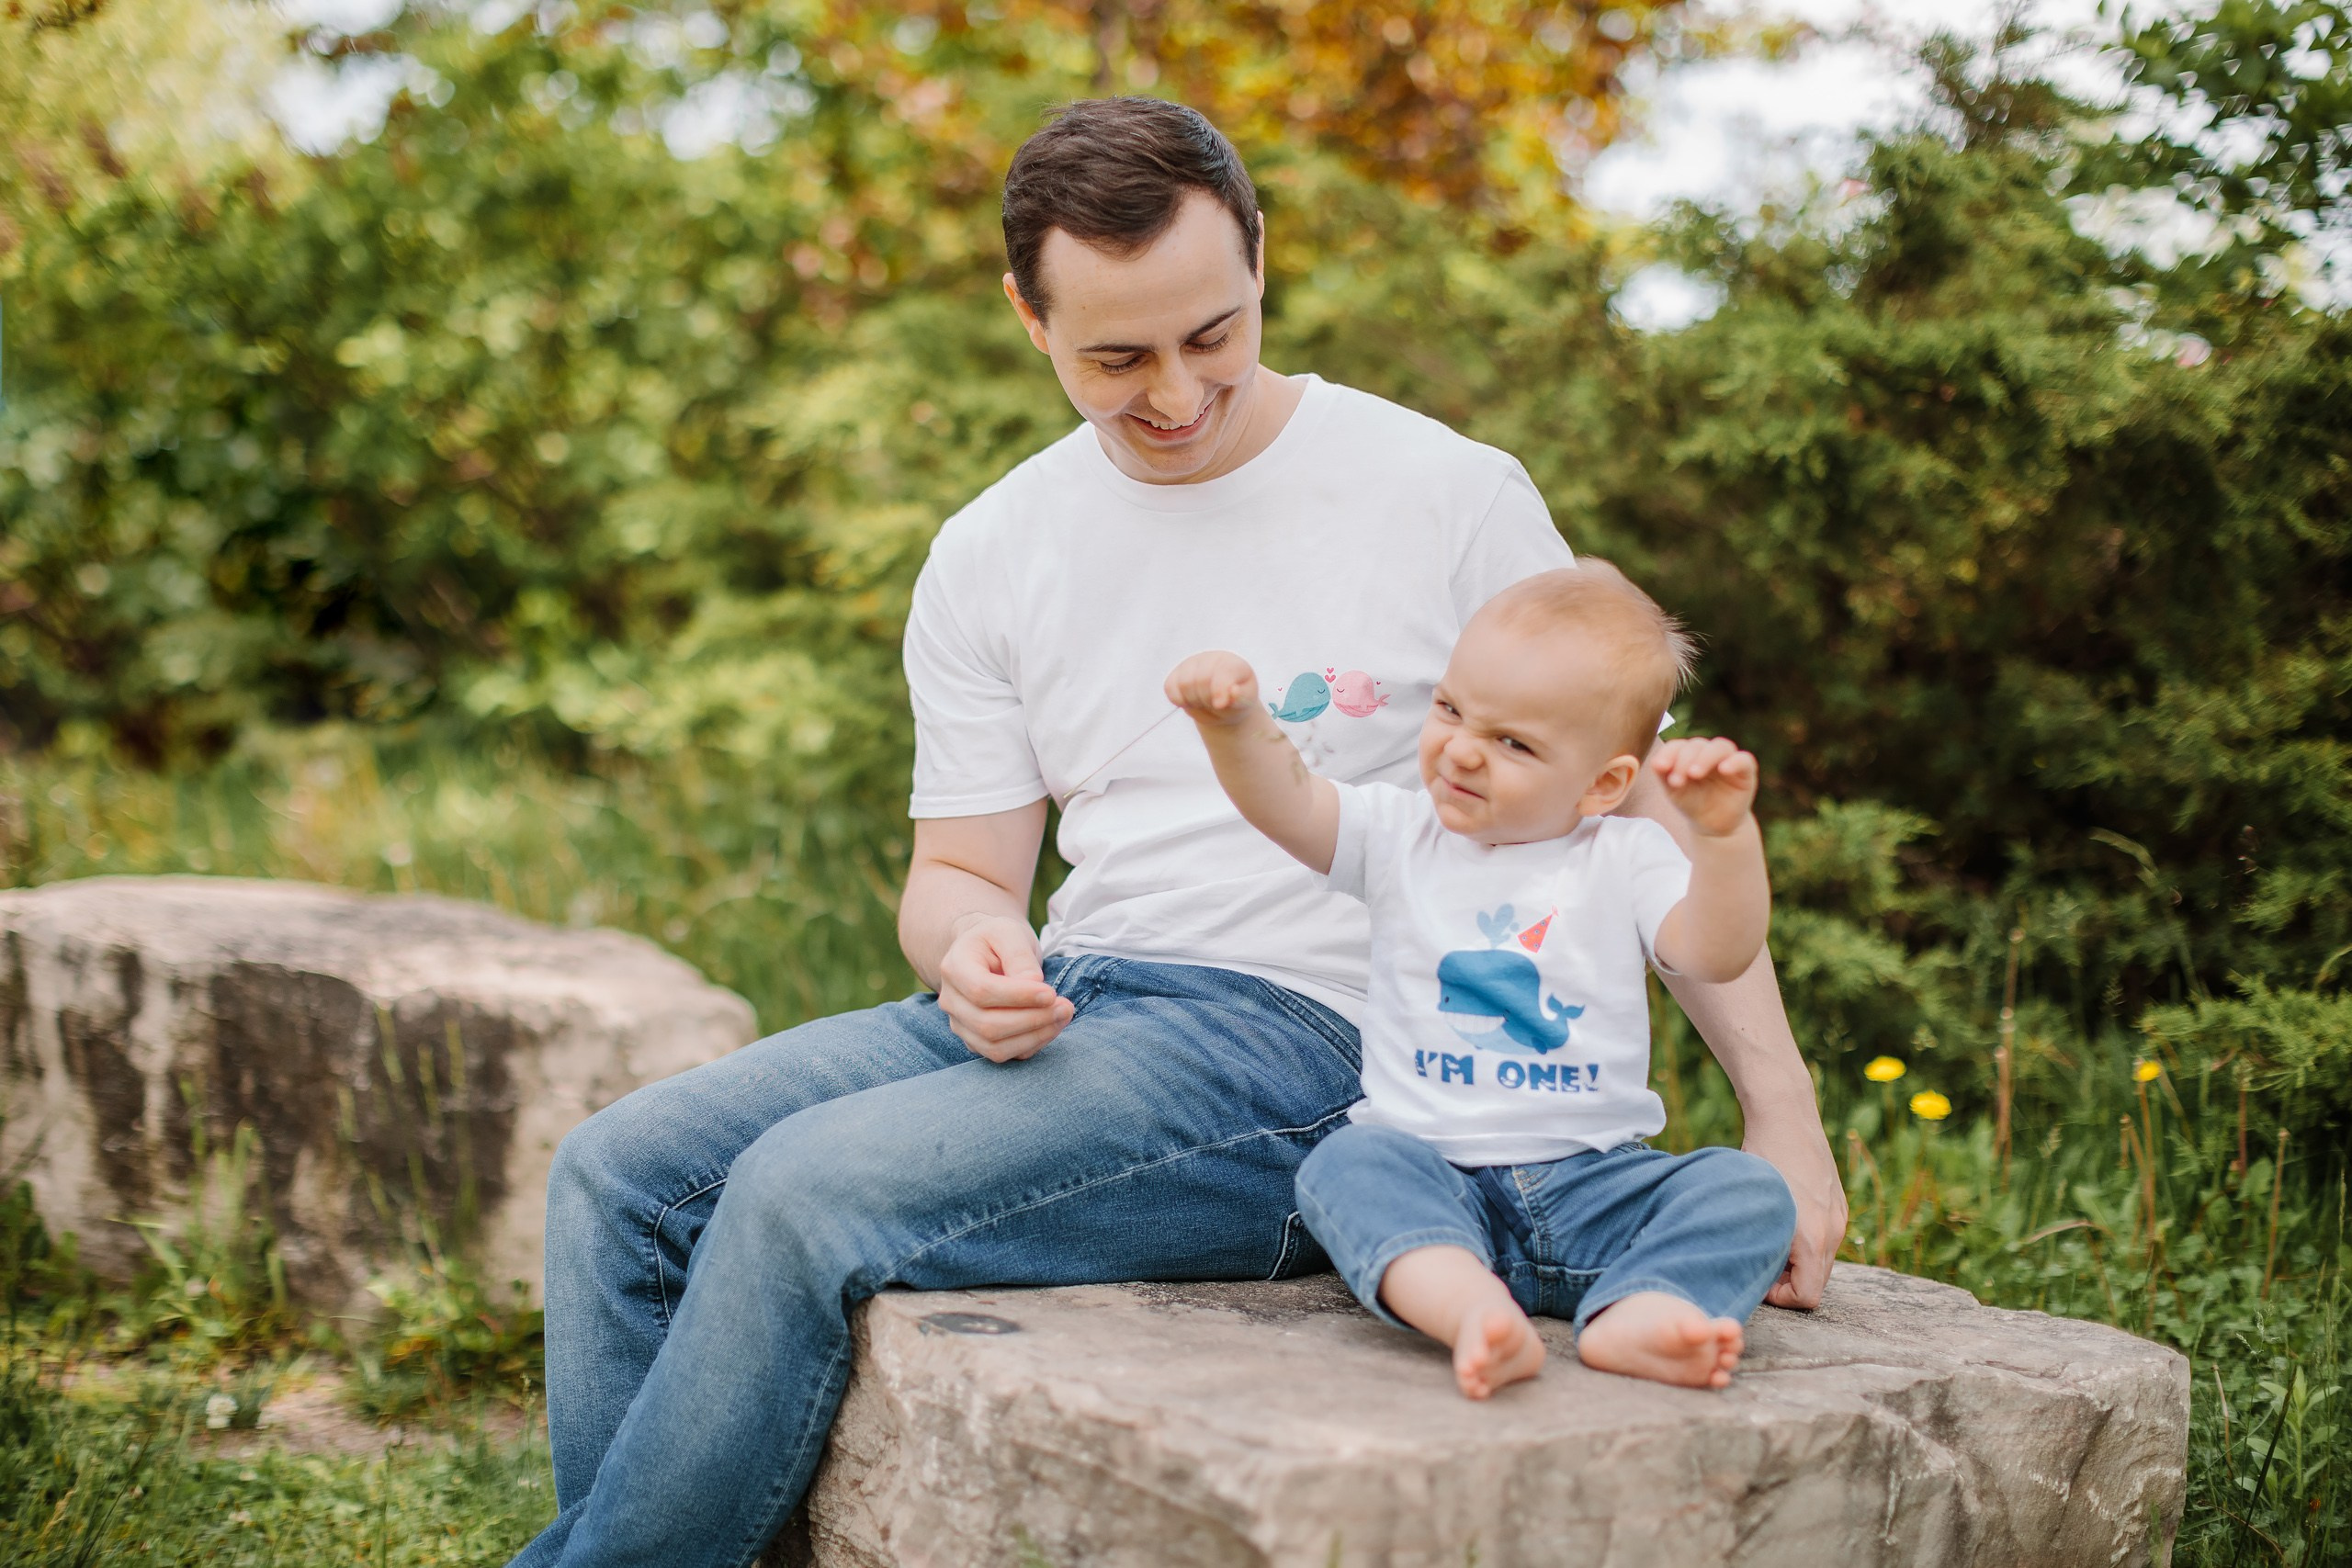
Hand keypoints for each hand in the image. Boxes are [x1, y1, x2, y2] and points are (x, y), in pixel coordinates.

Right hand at [935, 914, 1071, 1061]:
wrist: (986, 952)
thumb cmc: (998, 939)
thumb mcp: (1010, 933)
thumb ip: (1020, 956)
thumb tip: (1034, 986)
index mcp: (954, 968)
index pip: (981, 991)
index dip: (1019, 997)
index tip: (1051, 993)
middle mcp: (951, 1001)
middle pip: (988, 1024)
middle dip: (1033, 1019)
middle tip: (1066, 1006)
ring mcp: (960, 1025)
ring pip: (994, 1047)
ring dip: (1035, 1036)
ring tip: (1063, 1016)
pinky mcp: (976, 1041)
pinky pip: (1003, 1054)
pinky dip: (1031, 1045)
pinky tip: (1051, 1026)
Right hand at [1164, 651, 1260, 726]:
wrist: (1223, 702)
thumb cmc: (1236, 700)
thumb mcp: (1245, 702)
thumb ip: (1240, 698)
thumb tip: (1233, 691)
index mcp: (1231, 663)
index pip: (1222, 673)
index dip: (1219, 690)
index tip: (1220, 704)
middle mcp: (1210, 658)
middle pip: (1200, 680)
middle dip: (1207, 699)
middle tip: (1215, 705)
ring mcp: (1191, 664)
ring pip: (1184, 684)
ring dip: (1194, 701)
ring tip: (1204, 703)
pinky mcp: (1176, 674)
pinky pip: (1170, 688)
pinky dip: (1179, 700)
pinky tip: (1190, 702)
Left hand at [1649, 737, 1758, 837]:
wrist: (1714, 826)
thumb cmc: (1693, 804)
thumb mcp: (1674, 792)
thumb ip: (1665, 775)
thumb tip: (1655, 763)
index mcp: (1689, 754)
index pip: (1678, 745)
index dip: (1669, 753)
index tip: (1660, 768)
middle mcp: (1708, 752)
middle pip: (1697, 745)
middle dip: (1684, 760)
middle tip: (1677, 780)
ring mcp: (1728, 759)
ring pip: (1720, 746)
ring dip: (1706, 757)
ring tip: (1694, 773)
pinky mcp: (1746, 771)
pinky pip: (1744, 759)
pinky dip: (1734, 761)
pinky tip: (1724, 769)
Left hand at [1744, 1118, 1848, 1308]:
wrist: (1786, 1115)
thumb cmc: (1760, 1157)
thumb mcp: (1750, 1207)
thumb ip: (1756, 1246)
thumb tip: (1747, 1272)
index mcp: (1813, 1238)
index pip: (1806, 1297)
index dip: (1779, 1297)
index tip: (1756, 1275)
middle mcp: (1833, 1231)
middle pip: (1816, 1282)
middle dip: (1786, 1280)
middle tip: (1755, 1258)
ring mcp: (1839, 1217)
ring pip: (1820, 1261)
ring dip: (1795, 1261)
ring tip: (1764, 1238)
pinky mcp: (1837, 1205)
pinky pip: (1824, 1238)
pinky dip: (1804, 1242)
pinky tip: (1779, 1220)